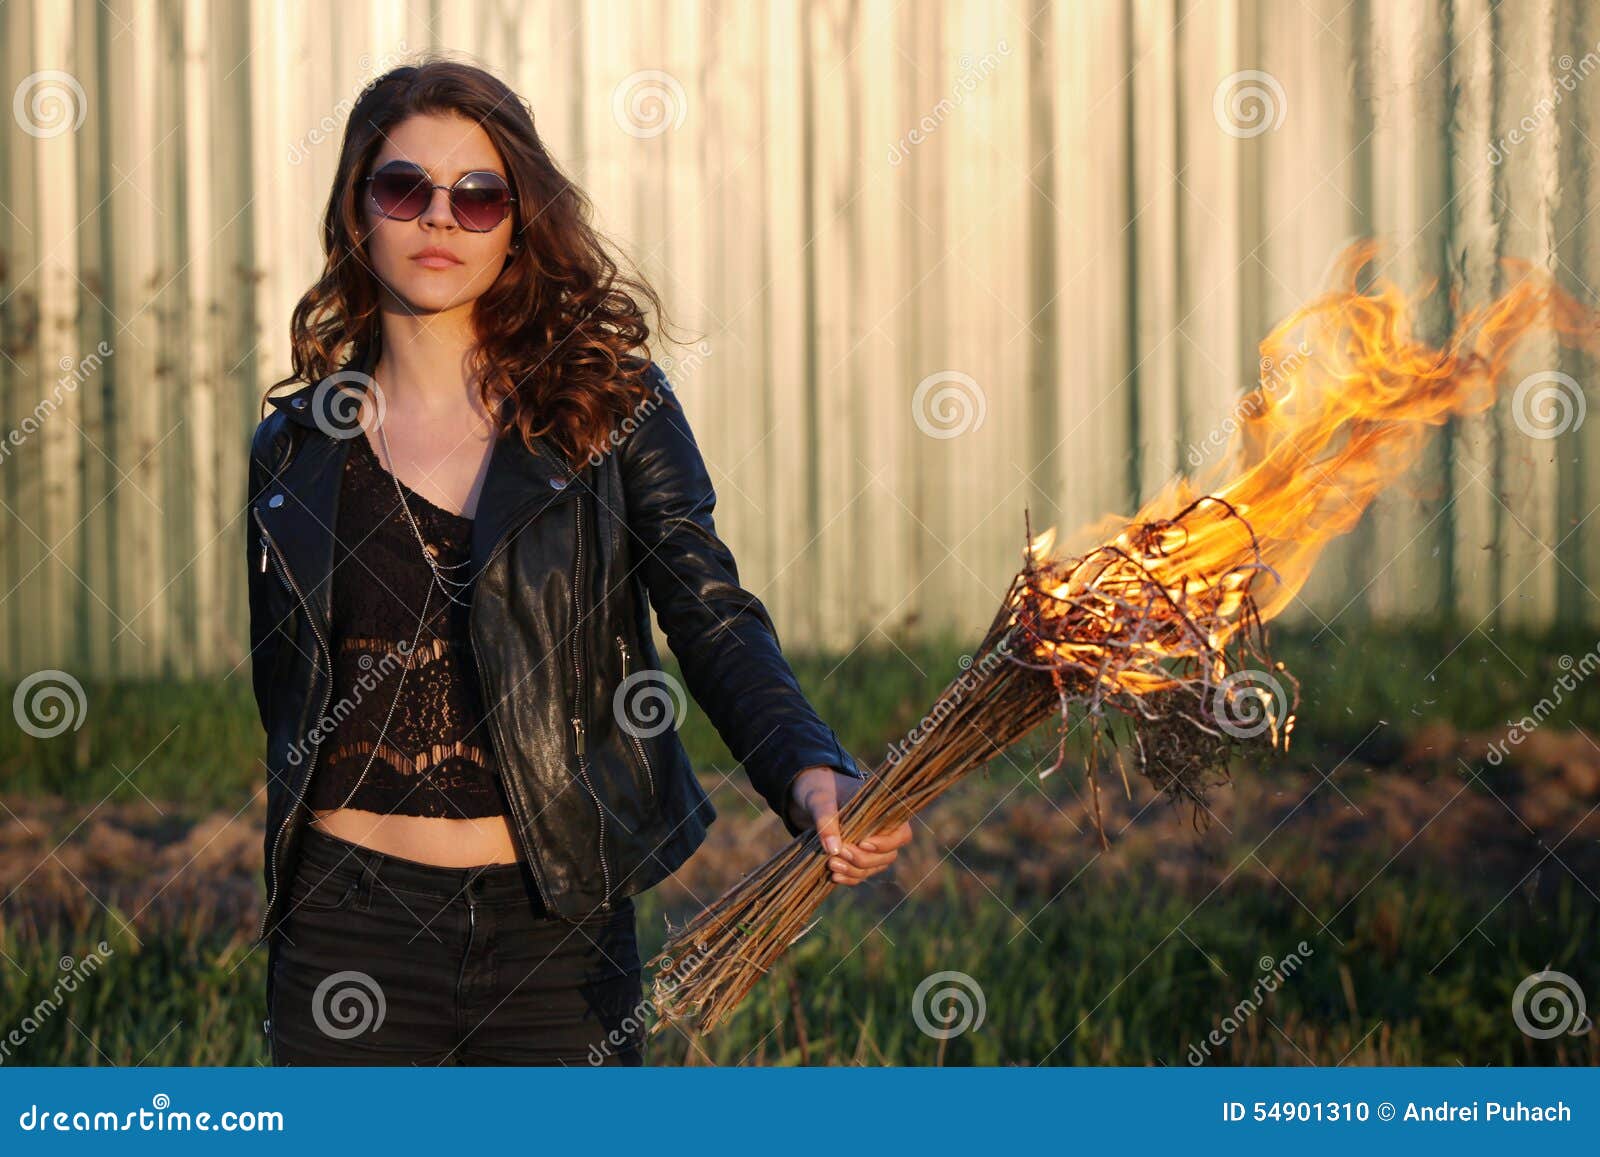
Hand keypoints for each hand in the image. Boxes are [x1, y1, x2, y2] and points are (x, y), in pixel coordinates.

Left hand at [785, 766, 912, 885]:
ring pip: (874, 867)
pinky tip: (833, 876)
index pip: (901, 834)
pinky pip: (861, 874)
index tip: (861, 843)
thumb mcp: (820, 801)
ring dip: (854, 871)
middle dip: (863, 859)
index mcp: (883, 811)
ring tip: (831, 864)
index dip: (885, 844)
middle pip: (888, 855)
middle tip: (839, 853)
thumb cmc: (821, 789)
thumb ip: (826, 821)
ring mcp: (872, 846)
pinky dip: (849, 877)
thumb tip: (833, 849)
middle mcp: (883, 830)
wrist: (809, 795)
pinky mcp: (858, 856)